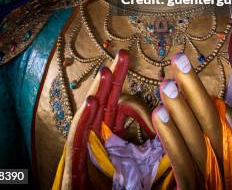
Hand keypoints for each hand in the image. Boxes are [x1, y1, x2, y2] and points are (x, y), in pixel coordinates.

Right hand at [60, 50, 152, 189]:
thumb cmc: (117, 189)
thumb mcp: (139, 166)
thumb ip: (147, 140)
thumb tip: (158, 114)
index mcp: (114, 140)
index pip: (121, 108)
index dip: (129, 85)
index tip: (134, 67)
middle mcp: (97, 143)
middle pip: (106, 106)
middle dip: (113, 79)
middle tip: (122, 54)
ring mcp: (84, 154)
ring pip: (91, 118)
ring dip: (98, 93)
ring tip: (106, 71)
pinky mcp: (73, 170)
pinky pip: (78, 143)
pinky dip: (83, 121)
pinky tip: (92, 102)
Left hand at [152, 53, 222, 189]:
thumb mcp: (230, 175)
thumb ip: (226, 147)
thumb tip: (220, 108)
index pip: (229, 124)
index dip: (209, 97)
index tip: (192, 73)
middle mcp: (231, 170)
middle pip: (212, 123)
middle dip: (195, 89)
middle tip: (178, 60)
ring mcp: (214, 182)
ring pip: (197, 140)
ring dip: (180, 109)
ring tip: (166, 83)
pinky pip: (183, 166)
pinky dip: (172, 139)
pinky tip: (159, 115)